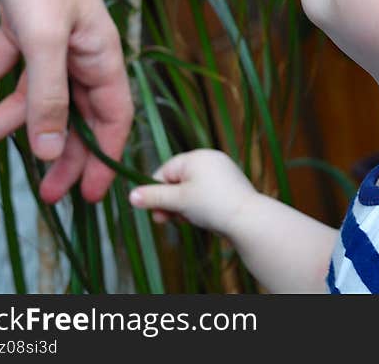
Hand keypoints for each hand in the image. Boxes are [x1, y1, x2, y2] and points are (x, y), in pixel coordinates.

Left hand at [0, 0, 133, 202]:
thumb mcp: (43, 38)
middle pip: (73, 115)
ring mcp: (49, 39)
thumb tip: (54, 152)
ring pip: (30, 95)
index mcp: (101, 55)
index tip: (89, 196)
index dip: (104, 157)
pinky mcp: (20, 25)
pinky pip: (0, 67)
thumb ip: (50, 97)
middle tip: (41, 193)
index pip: (113, 118)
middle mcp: (80, 52)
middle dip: (56, 153)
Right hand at [129, 150, 257, 236]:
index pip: (165, 171)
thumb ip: (153, 197)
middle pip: (178, 181)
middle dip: (169, 202)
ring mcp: (222, 172)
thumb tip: (131, 196)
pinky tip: (201, 219)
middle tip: (164, 220)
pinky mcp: (230, 187)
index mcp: (196, 157)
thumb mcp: (177, 201)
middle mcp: (210, 159)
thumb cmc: (211, 205)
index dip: (156, 192)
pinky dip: (199, 206)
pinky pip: (206, 194)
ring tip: (187, 220)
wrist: (248, 219)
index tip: (154, 211)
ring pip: (191, 190)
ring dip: (183, 206)